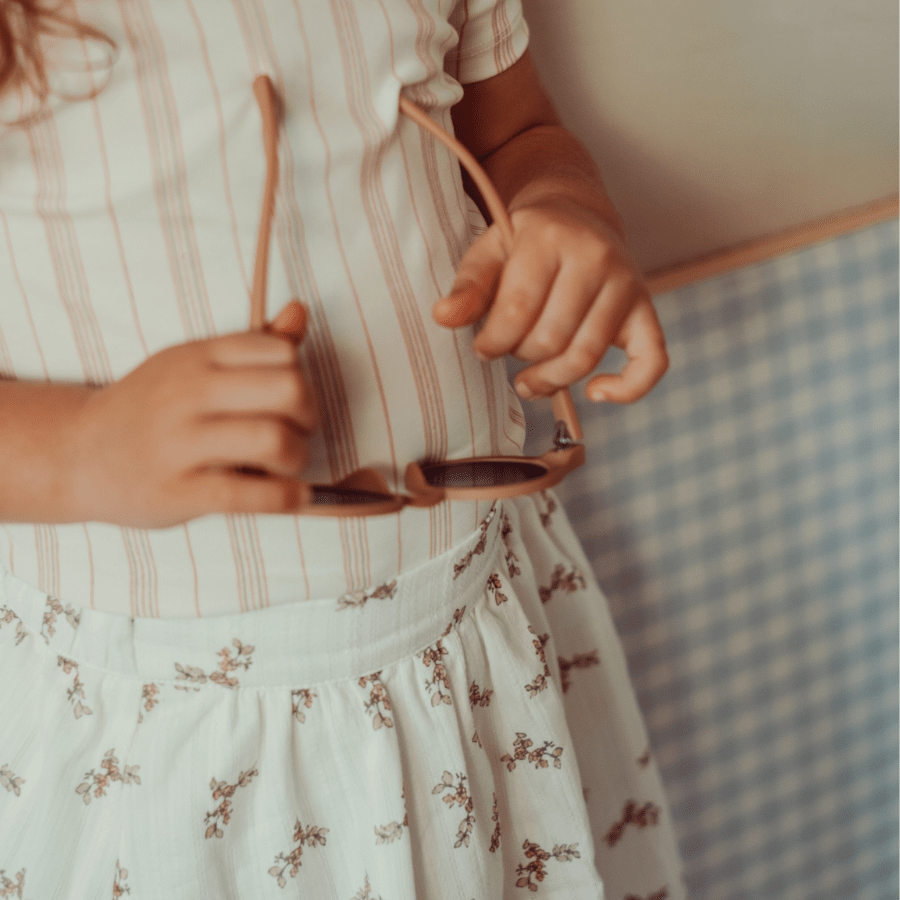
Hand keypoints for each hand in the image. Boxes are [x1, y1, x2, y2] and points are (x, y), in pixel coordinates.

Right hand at [72, 301, 318, 527]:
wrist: (77, 455)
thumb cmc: (151, 410)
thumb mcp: (194, 365)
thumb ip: (254, 345)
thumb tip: (300, 311)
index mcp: (197, 357)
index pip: (281, 353)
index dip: (302, 379)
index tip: (292, 403)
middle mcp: (188, 393)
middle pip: (288, 391)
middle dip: (308, 417)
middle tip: (298, 433)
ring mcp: (179, 443)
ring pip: (274, 440)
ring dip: (297, 457)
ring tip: (285, 465)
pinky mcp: (178, 491)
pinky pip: (249, 493)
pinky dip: (287, 497)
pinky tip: (295, 496)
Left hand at [432, 197, 667, 402]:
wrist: (577, 216)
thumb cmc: (525, 244)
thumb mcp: (488, 253)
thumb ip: (467, 287)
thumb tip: (444, 317)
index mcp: (549, 236)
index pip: (517, 311)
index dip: (493, 342)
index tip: (483, 347)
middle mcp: (595, 256)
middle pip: (551, 338)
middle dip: (520, 356)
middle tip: (508, 351)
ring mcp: (627, 282)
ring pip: (586, 356)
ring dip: (551, 379)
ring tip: (528, 381)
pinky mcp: (646, 308)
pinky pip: (652, 361)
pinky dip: (627, 389)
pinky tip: (595, 393)